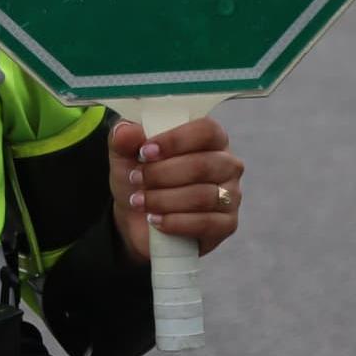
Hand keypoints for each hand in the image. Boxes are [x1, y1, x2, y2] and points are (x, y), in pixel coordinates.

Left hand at [112, 116, 239, 262]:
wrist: (138, 220)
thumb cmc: (142, 179)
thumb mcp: (125, 156)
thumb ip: (124, 138)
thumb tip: (126, 131)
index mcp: (211, 139)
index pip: (206, 130)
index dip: (175, 140)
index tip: (145, 152)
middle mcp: (227, 164)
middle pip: (203, 165)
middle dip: (162, 174)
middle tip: (136, 179)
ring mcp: (231, 196)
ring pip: (202, 196)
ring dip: (164, 200)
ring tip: (140, 201)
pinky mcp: (227, 224)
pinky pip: (206, 223)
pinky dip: (175, 222)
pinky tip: (155, 220)